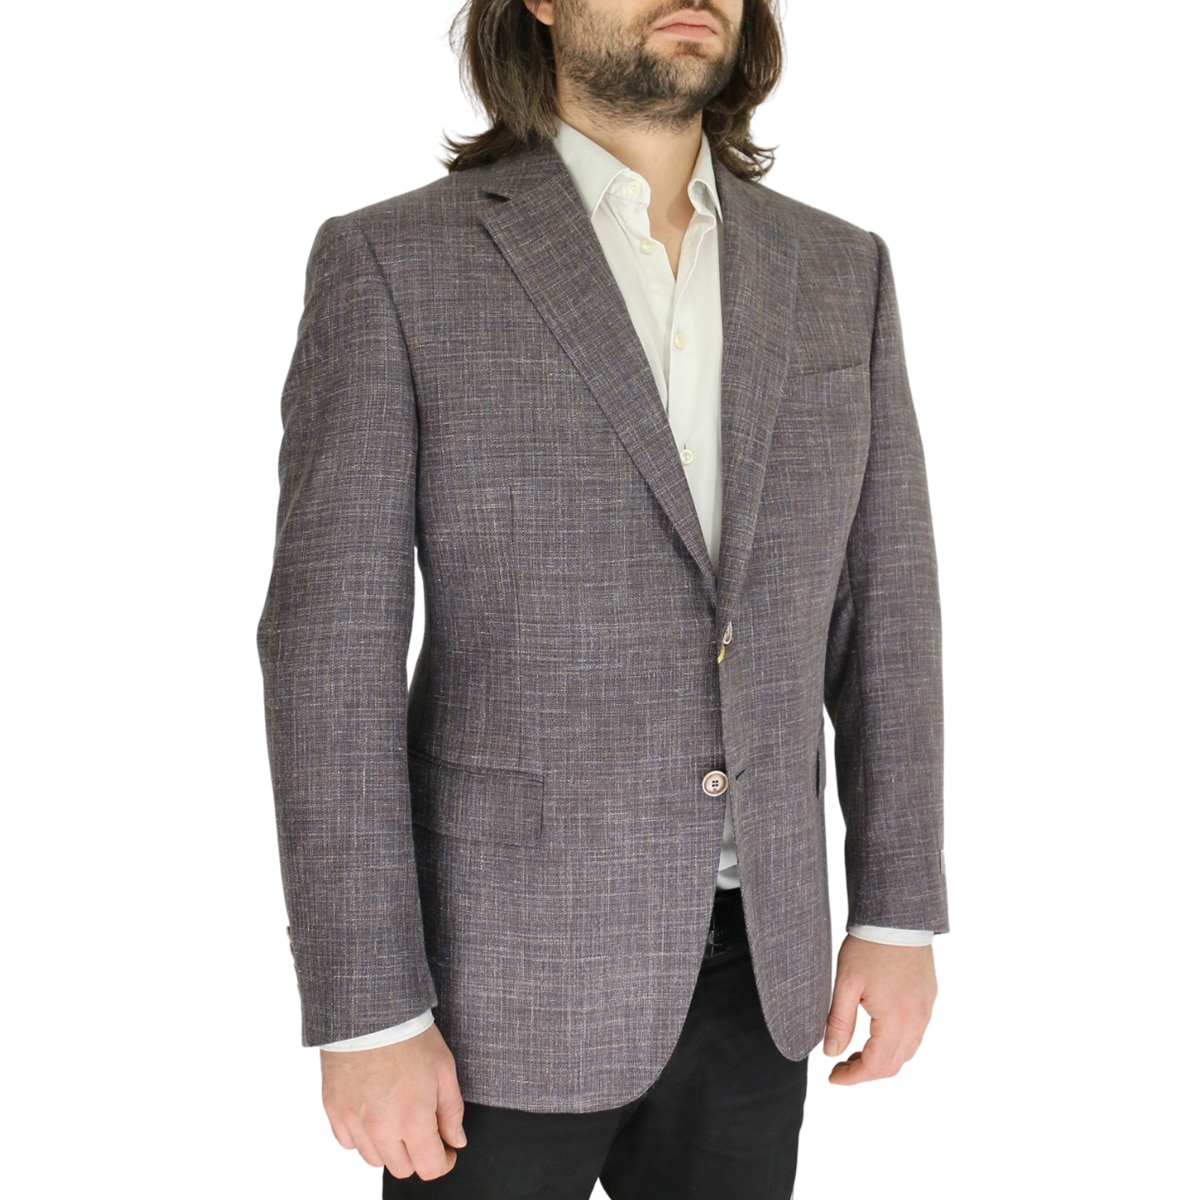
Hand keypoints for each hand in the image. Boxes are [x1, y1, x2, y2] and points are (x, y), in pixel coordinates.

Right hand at [320, 1023, 466, 1180]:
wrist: (369, 1012)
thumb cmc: (409, 1036)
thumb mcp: (444, 1069)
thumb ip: (452, 1111)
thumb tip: (456, 1141)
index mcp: (413, 1120)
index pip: (430, 1168)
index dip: (444, 1161)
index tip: (447, 1149)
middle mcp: (381, 1129)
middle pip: (402, 1168)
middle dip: (417, 1154)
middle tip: (423, 1128)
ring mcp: (353, 1122)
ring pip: (374, 1158)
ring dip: (389, 1146)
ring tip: (396, 1115)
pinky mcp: (334, 1111)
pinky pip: (349, 1142)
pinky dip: (362, 1135)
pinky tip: (373, 1111)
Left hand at [823, 935, 935, 1084]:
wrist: (897, 918)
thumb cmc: (869, 947)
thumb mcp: (846, 984)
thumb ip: (839, 1022)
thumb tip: (831, 1053)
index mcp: (895, 1021)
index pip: (875, 1066)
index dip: (853, 1078)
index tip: (833, 1077)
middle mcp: (917, 1021)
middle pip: (893, 1064)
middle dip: (865, 1072)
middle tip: (840, 1066)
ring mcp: (926, 1011)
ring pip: (906, 1052)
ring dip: (881, 1059)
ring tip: (854, 1052)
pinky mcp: (928, 999)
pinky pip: (915, 1034)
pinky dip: (895, 1044)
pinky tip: (876, 1033)